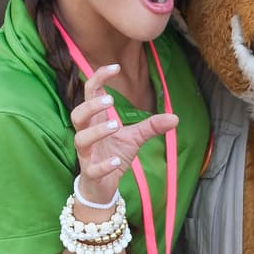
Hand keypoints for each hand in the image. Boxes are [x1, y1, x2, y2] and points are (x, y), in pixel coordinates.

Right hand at [70, 65, 178, 201]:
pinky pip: (92, 168)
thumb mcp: (134, 138)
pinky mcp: (91, 174)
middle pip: (77, 114)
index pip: (90, 93)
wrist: (102, 186)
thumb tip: (175, 117)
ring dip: (97, 131)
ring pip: (81, 139)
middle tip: (110, 100)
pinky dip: (103, 164)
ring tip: (116, 125)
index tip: (115, 67)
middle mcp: (87, 134)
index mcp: (96, 121)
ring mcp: (86, 155)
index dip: (98, 78)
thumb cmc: (113, 155)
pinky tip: (116, 161)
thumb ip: (151, 126)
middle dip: (91, 105)